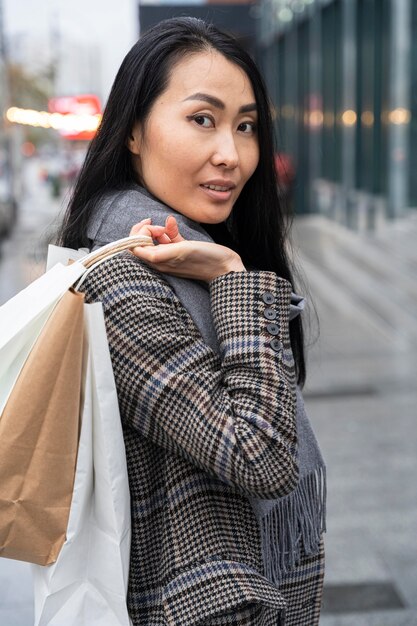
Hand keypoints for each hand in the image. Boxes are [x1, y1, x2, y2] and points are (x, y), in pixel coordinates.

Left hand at [129, 216, 245, 281]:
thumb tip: (137, 249)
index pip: (135, 247)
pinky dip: (168, 230)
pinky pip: (168, 240)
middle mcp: (161, 261)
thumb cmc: (204, 260)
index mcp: (158, 262)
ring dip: (158, 229)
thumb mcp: (181, 252)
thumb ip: (159, 252)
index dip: (139, 233)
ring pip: (155, 240)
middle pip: (142, 243)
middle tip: (158, 225)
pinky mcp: (181, 252)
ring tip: (168, 226)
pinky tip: (173, 224)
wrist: (225, 267)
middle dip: (147, 230)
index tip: (151, 226)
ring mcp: (171, 256)